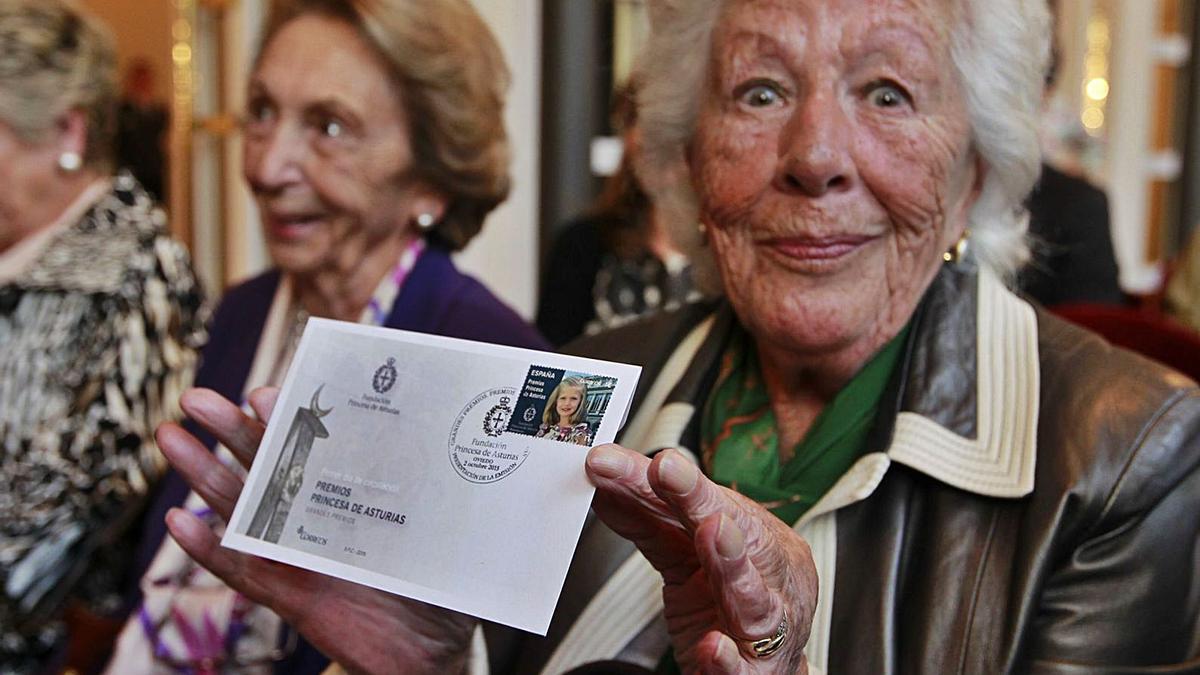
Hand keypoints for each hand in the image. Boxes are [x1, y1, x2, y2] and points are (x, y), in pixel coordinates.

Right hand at [158, 387, 475, 674]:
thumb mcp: (452, 532)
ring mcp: (301, 555)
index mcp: (355, 493)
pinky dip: (209, 549)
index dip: (288, 420)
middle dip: (230, 431)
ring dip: (203, 475)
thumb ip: (449, 495)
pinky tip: (177, 521)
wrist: (434, 654)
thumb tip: (465, 448)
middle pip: (267, 468)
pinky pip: (245, 571)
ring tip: (170, 437)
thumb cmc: (444, 586)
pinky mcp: (292, 598)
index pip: (317, 448)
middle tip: (196, 399)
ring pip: (243, 510)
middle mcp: (321, 518)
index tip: (267, 392)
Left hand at [586, 445, 816, 674]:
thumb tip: (605, 483)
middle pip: (738, 533)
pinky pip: (742, 668)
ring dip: (733, 563)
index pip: (710, 502)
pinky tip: (713, 647)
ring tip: (713, 533)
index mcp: (756, 539)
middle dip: (701, 500)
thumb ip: (649, 523)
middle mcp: (769, 577)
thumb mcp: (684, 558)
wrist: (760, 673)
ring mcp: (768, 628)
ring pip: (755, 597)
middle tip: (667, 470)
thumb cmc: (727, 607)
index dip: (674, 479)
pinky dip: (728, 658)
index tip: (634, 457)